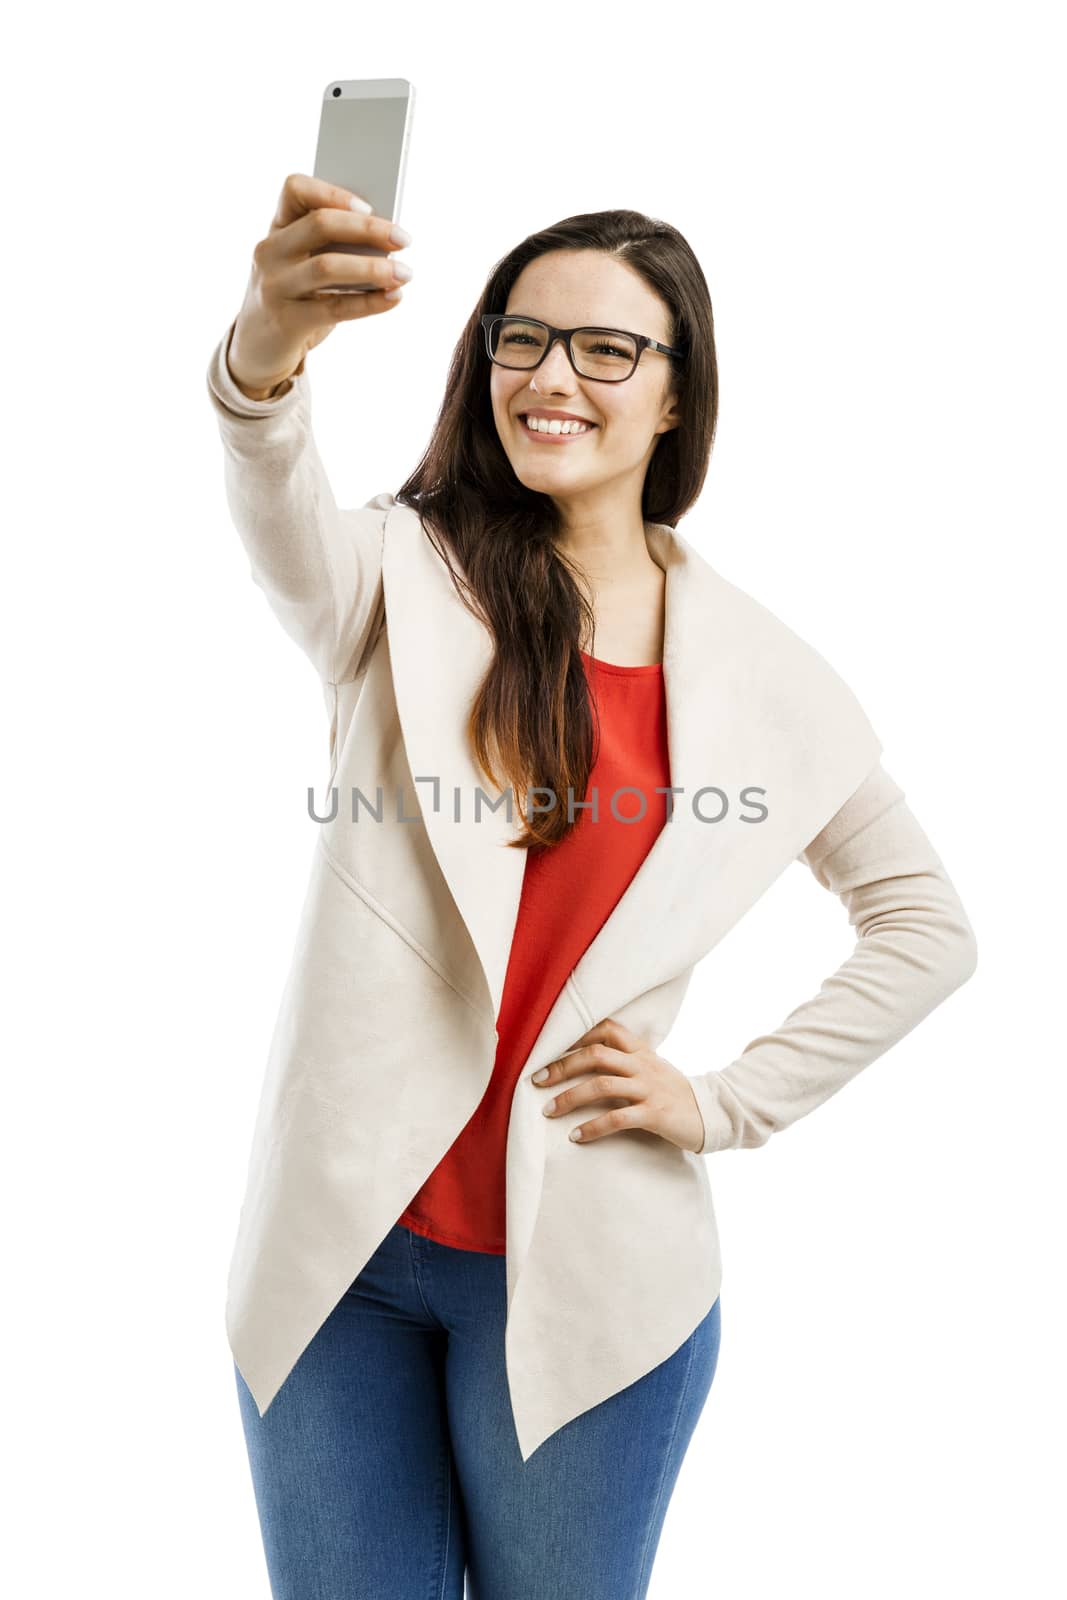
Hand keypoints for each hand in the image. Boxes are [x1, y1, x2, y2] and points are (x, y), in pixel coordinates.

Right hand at [228, 172, 412, 397]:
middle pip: (320, 224)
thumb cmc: (295, 297)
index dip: (332, 192)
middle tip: (404, 239)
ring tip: (405, 273)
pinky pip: (335, 308)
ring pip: (327, 267)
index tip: (368, 205)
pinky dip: (370, 303)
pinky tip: (394, 298)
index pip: (295, 189)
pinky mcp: (286, 322)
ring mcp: (274, 287)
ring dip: (373, 268)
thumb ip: (331, 247)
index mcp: (277, 228)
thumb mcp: (303, 264)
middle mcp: (270, 252)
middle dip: (368, 229)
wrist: (257, 348)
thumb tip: (386, 240)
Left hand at [531, 1018, 704, 1152]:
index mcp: (641, 1051)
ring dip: (570, 1098)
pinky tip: (576, 1136)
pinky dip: (592, 1127)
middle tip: (536, 1080)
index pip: (606, 1029)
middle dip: (562, 1067)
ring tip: (549, 1111)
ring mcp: (649, 1089)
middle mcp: (642, 1065)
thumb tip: (584, 1059)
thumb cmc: (673, 1093)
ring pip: (602, 1086)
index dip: (575, 1034)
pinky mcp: (654, 1114)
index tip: (548, 1047)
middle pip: (595, 1055)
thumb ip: (625, 1060)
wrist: (711, 1114)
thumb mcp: (651, 1069)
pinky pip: (617, 1119)